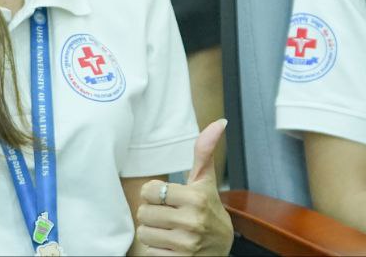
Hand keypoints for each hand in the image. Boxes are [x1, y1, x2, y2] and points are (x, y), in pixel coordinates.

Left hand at [134, 119, 233, 255]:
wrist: (221, 248)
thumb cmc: (209, 209)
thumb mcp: (206, 181)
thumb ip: (205, 151)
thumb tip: (219, 122)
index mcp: (196, 197)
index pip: (150, 190)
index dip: (155, 194)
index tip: (168, 197)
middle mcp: (192, 221)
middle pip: (144, 212)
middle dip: (153, 213)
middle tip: (169, 215)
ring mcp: (185, 244)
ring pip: (144, 232)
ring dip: (153, 232)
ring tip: (169, 230)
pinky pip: (149, 252)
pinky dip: (156, 249)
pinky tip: (170, 245)